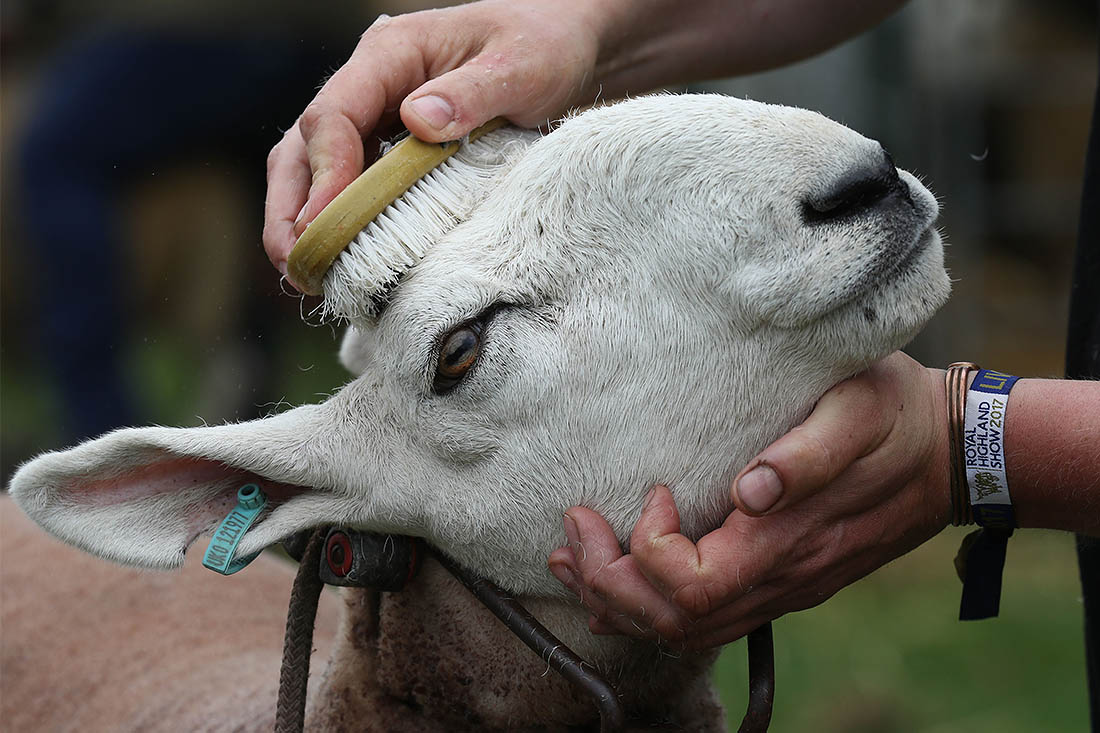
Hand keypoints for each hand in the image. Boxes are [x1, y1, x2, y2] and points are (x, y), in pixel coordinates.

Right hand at [263, 0, 606, 281]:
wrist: (562, 48)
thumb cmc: (542, 48)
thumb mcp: (520, 66)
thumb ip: (473, 92)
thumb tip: (418, 120)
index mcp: (391, 54)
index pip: (335, 114)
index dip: (324, 173)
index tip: (322, 226)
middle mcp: (371, 83)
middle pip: (303, 144)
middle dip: (292, 207)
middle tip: (296, 265)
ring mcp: (376, 115)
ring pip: (311, 166)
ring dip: (301, 220)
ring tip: (306, 276)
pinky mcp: (389, 144)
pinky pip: (348, 183)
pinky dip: (335, 221)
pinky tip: (339, 263)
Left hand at [548, 352, 951, 648]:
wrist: (950, 455)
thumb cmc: (899, 420)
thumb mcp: (861, 410)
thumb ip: (808, 452)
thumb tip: (752, 488)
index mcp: (788, 543)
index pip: (693, 586)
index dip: (652, 548)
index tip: (654, 490)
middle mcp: (779, 580)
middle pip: (672, 620)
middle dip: (607, 581)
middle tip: (574, 526)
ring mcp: (778, 588)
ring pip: (681, 628)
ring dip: (616, 598)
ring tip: (569, 557)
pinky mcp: (777, 580)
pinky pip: (702, 617)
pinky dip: (644, 606)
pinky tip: (612, 586)